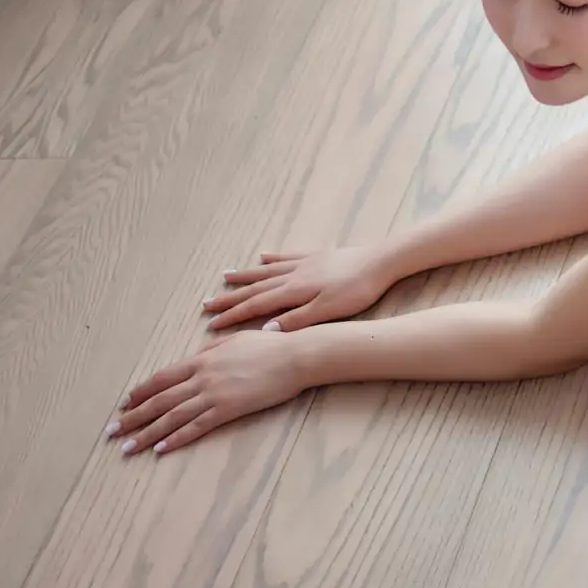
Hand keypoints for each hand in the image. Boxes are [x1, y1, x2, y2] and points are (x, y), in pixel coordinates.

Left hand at [106, 329, 311, 456]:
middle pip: (159, 400)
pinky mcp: (228, 410)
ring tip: (127, 447)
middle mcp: (202, 377)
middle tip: (112, 431)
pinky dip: (176, 438)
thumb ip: (213, 349)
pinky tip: (160, 448)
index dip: (142, 392)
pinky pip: (195, 427)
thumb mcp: (236, 340)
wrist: (295, 356)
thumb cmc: (271, 345)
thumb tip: (200, 353)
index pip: (162, 377)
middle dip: (133, 417)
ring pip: (171, 417)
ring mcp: (213, 394)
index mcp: (203, 358)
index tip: (126, 403)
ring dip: (146, 433)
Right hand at [203, 245, 394, 332]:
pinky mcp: (318, 256)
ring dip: (246, 275)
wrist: (381, 261)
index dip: (234, 315)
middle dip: (230, 297)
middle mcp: (294, 274)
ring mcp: (305, 262)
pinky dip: (273, 258)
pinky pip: (288, 256)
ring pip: (268, 270)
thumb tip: (265, 331)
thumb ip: (296, 321)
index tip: (213, 324)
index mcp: (294, 290)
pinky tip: (263, 255)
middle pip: (255, 287)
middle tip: (206, 303)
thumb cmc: (357, 290)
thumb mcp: (328, 311)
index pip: (257, 305)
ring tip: (225, 276)